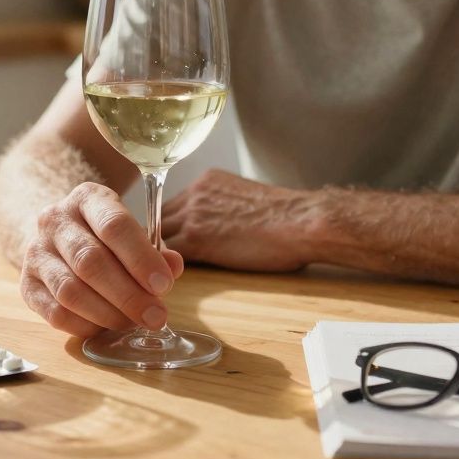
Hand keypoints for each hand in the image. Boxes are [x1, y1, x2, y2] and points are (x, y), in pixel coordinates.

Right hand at [19, 182, 184, 337]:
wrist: (60, 237)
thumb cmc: (106, 237)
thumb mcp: (133, 232)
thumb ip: (155, 251)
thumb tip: (172, 268)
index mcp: (87, 198)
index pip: (114, 225)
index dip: (140, 258)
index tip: (163, 285)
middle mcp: (55, 220)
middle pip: (91, 261)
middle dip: (128, 294)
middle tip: (155, 316)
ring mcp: (36, 252)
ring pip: (70, 291)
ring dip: (107, 313)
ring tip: (133, 323)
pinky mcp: (27, 284)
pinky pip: (55, 313)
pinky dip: (85, 325)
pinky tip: (105, 327)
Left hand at [161, 169, 313, 272]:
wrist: (300, 222)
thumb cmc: (287, 217)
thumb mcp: (246, 199)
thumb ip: (224, 206)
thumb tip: (220, 225)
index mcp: (208, 181)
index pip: (174, 203)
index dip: (172, 224)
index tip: (174, 239)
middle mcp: (195, 192)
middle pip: (159, 215)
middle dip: (160, 236)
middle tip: (159, 258)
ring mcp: (193, 214)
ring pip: (158, 234)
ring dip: (159, 253)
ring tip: (162, 271)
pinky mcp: (196, 239)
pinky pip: (166, 252)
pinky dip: (165, 265)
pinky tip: (170, 277)